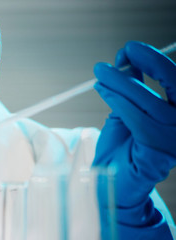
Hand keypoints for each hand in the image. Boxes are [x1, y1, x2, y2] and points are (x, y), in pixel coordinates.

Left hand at [93, 41, 175, 237]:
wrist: (111, 181)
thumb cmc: (122, 145)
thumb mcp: (127, 109)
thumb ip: (132, 87)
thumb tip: (127, 59)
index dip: (155, 61)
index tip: (130, 49)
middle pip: (175, 85)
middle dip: (151, 63)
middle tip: (124, 52)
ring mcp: (175, 140)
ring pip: (151, 102)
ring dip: (122, 82)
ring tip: (100, 73)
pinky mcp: (159, 153)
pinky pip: (139, 121)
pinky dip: (119, 102)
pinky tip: (104, 90)